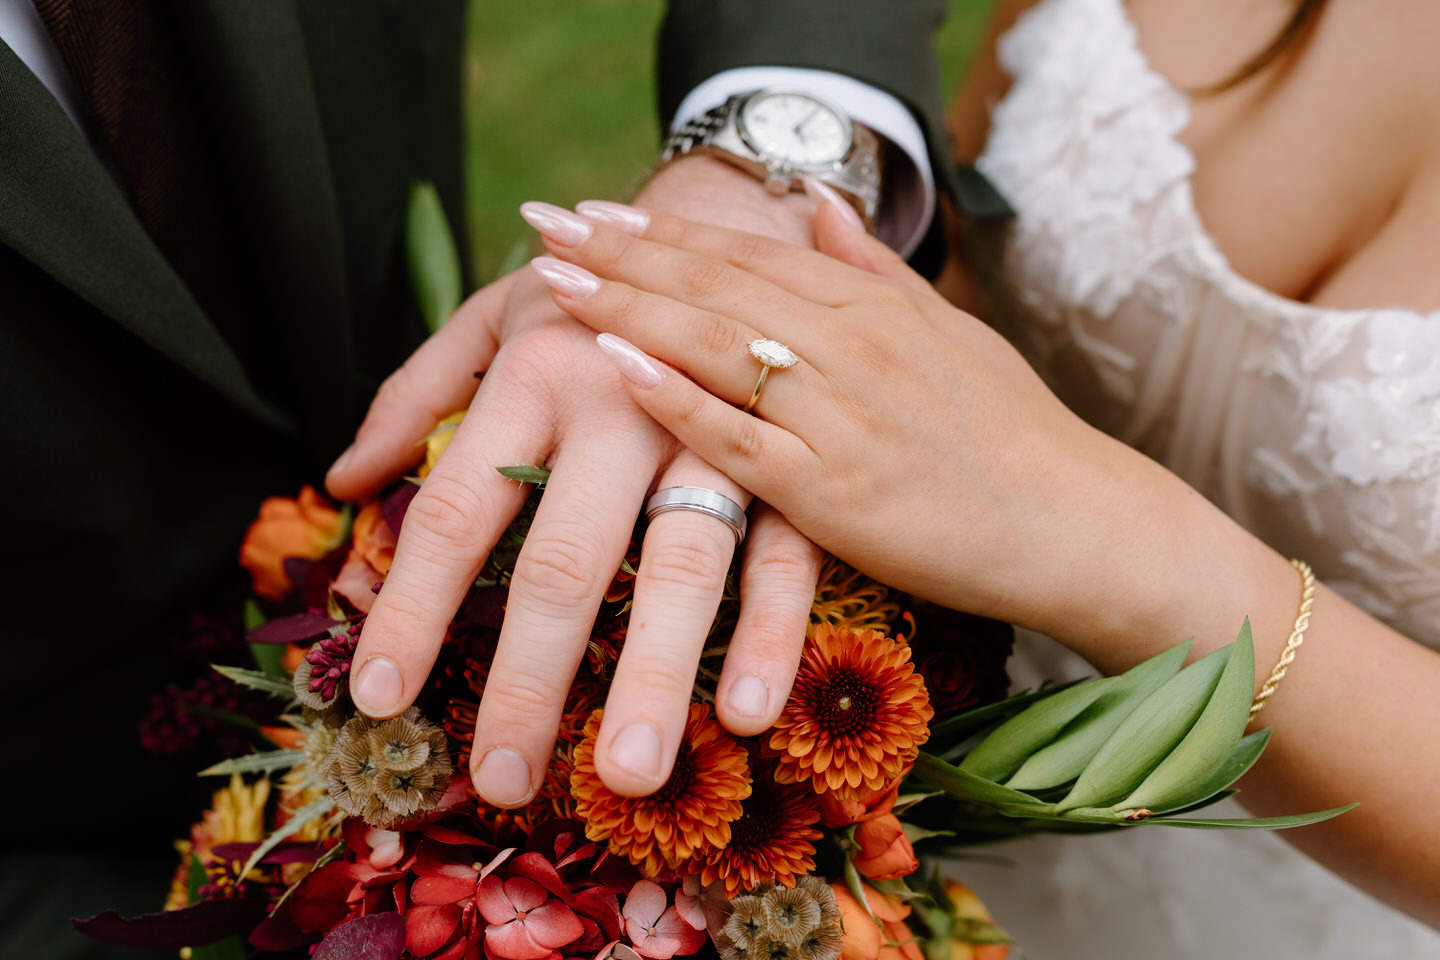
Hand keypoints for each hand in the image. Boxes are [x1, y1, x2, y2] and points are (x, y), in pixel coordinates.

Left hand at [326, 159, 823, 805]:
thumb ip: (415, 393)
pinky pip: (787, 550)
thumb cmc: (593, 286)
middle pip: (563, 558)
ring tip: (630, 774)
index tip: (376, 699)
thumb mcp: (495, 315)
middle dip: (531, 678)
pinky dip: (772, 630)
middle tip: (500, 779)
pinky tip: (750, 711)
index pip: (455, 509)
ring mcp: (716, 429)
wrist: (733, 216)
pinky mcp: (792, 453)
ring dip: (656, 673)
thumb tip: (341, 481)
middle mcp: (621, 400)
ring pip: (683, 563)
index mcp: (536, 368)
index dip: (410, 610)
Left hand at [523, 189, 1159, 642]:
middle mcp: (852, 347)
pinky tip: (620, 368)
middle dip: (623, 253)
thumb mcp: (946, 331)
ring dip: (631, 308)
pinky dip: (678, 400)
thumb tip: (817, 203)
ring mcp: (842, 417)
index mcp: (873, 308)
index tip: (596, 209)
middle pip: (717, 287)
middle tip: (547, 221)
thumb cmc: (1008, 431)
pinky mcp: (836, 492)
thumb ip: (872, 269)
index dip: (666, 229)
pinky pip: (741, 439)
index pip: (748, 254)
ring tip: (557, 279)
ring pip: (718, 348)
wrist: (1076, 521)